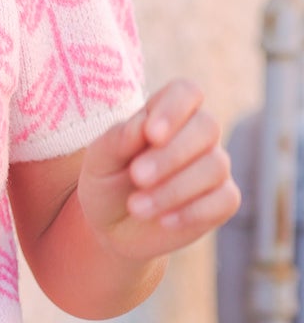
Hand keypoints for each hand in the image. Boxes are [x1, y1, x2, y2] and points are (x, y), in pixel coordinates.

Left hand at [77, 77, 241, 261]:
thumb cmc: (106, 184)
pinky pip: (225, 200)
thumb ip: (117, 139)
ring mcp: (213, 167)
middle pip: (207, 127)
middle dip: (172, 154)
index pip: (186, 92)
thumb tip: (143, 125)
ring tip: (136, 207)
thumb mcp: (98, 162)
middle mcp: (196, 135)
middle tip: (137, 177)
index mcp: (166, 115)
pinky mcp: (222, 201)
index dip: (174, 109)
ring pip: (215, 166)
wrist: (111, 229)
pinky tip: (164, 221)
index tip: (151, 134)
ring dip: (174, 189)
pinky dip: (193, 211)